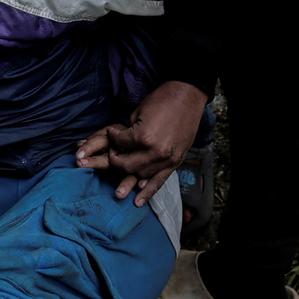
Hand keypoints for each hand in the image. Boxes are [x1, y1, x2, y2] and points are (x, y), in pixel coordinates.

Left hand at [75, 80, 208, 206]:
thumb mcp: (138, 112)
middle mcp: (155, 152)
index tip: (111, 133)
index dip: (112, 138)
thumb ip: (128, 130)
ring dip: (129, 174)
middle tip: (113, 152)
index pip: (119, 144)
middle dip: (115, 159)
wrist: (187, 97)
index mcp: (143, 137)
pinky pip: (160, 181)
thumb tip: (119, 142)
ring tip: (121, 173)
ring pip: (141, 175)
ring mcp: (167, 159)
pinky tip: (138, 201)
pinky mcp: (175, 162)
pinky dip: (148, 192)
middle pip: (126, 165)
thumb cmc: (162, 100)